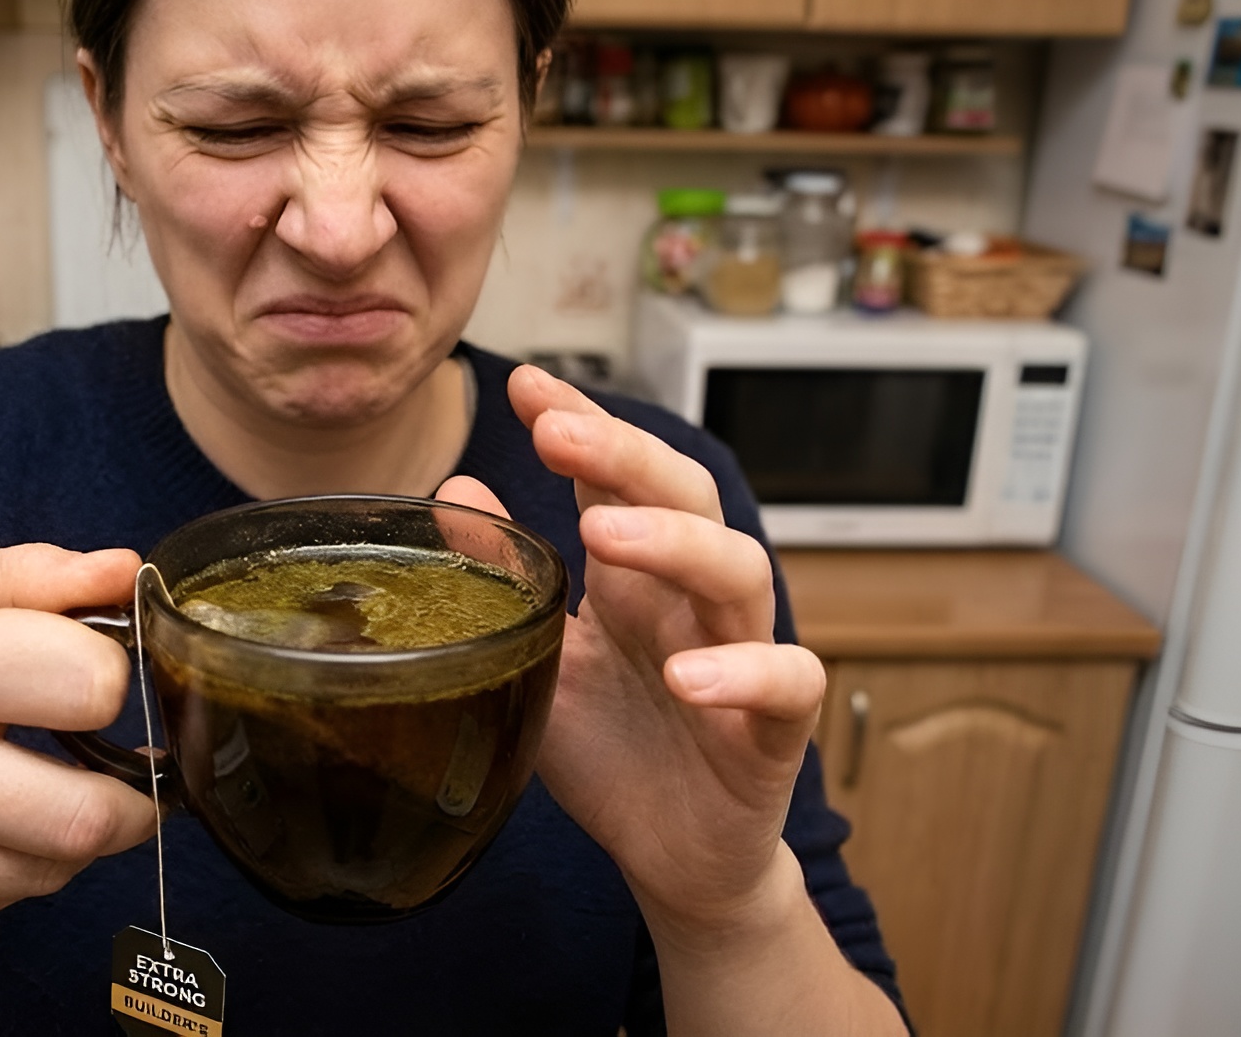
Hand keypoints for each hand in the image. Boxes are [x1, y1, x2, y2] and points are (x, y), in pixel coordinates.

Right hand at [0, 544, 158, 940]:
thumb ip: (29, 577)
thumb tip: (125, 572)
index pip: (88, 687)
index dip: (112, 681)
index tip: (96, 681)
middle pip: (83, 816)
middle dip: (132, 797)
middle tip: (129, 773)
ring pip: (50, 871)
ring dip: (73, 837)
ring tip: (47, 791)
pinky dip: (12, 868)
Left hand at [438, 366, 825, 936]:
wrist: (671, 857)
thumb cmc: (612, 751)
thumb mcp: (540, 658)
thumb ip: (506, 580)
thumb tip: (453, 489)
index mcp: (632, 579)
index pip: (617, 481)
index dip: (582, 426)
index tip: (525, 383)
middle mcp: (689, 603)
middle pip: (686, 499)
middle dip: (625, 455)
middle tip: (557, 432)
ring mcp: (741, 656)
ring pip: (741, 571)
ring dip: (676, 544)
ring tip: (607, 536)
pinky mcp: (774, 730)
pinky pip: (787, 682)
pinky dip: (745, 672)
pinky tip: (688, 678)